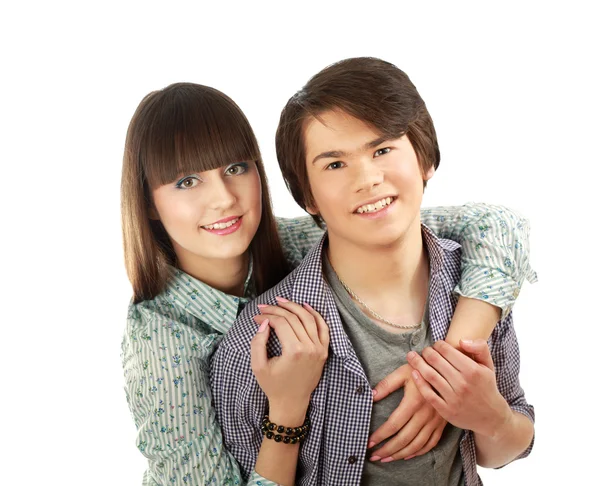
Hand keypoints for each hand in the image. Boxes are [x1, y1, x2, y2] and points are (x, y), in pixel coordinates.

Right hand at [251, 297, 329, 422]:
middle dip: (278, 309)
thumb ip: (258, 342)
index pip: (281, 323)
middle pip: (294, 318)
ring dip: (295, 307)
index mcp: (294, 351)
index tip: (257, 316)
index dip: (267, 315)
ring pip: (309, 319)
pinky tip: (305, 306)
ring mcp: (319, 349)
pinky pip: (323, 328)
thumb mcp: (258, 366)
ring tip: (282, 301)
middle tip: (265, 306)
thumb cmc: (273, 386)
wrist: (291, 403)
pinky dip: (315, 315)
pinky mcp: (324, 351)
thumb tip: (264, 322)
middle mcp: (309, 347)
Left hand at [368, 363, 446, 461]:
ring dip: (401, 454)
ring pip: (417, 444)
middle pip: (404, 439)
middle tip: (374, 456)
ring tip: (387, 459)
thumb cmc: (422, 368)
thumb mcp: (403, 372)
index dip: (380, 436)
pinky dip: (419, 451)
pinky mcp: (442, 423)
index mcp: (413, 402)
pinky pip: (431, 443)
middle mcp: (425, 414)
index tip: (369, 442)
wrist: (447, 369)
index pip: (393, 425)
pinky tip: (408, 455)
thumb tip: (370, 396)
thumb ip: (386, 384)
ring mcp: (435, 421)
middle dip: (387, 450)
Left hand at [407, 339, 511, 437]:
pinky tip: (414, 373)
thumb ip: (480, 348)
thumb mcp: (489, 366)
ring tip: (411, 356)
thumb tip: (462, 340)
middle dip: (426, 352)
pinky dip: (419, 383)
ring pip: (430, 376)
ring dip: (418, 364)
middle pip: (436, 361)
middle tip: (424, 350)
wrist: (491, 417)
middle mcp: (463, 384)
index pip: (448, 351)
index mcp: (473, 371)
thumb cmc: (486, 387)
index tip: (436, 345)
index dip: (438, 345)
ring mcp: (454, 398)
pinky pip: (428, 394)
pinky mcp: (446, 411)